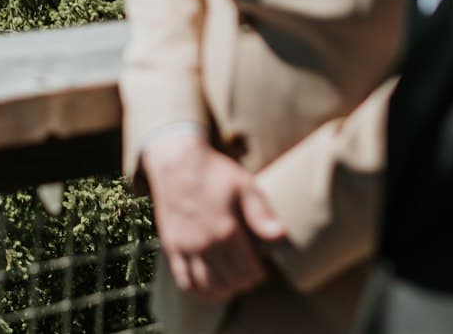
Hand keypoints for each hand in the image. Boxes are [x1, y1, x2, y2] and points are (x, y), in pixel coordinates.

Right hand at [142, 129, 285, 302]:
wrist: (176, 161)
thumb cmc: (215, 172)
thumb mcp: (244, 186)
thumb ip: (262, 214)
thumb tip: (281, 236)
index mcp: (226, 230)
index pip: (248, 271)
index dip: (258, 274)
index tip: (261, 267)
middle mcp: (205, 243)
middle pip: (230, 282)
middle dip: (243, 282)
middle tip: (248, 274)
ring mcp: (185, 247)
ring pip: (208, 286)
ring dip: (223, 290)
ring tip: (231, 282)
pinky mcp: (171, 246)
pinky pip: (184, 281)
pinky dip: (198, 290)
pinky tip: (207, 285)